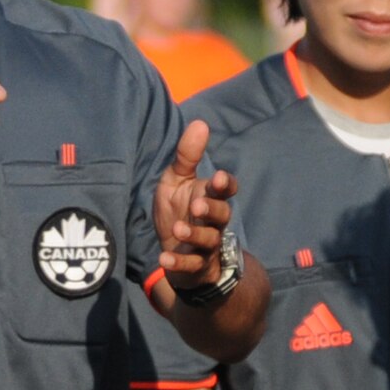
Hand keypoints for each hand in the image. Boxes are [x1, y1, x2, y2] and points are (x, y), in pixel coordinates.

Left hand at [152, 119, 238, 288]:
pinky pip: (191, 266)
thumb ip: (186, 157)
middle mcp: (213, 222)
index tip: (216, 178)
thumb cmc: (177, 210)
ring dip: (194, 234)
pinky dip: (179, 262)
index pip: (226, 190)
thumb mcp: (177, 181)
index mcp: (210, 198)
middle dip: (211, 210)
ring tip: (177, 228)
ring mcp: (206, 246)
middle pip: (222, 216)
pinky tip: (164, 257)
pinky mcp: (195, 267)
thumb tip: (200, 123)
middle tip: (197, 205)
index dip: (224, 184)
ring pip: (208, 241)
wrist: (174, 251)